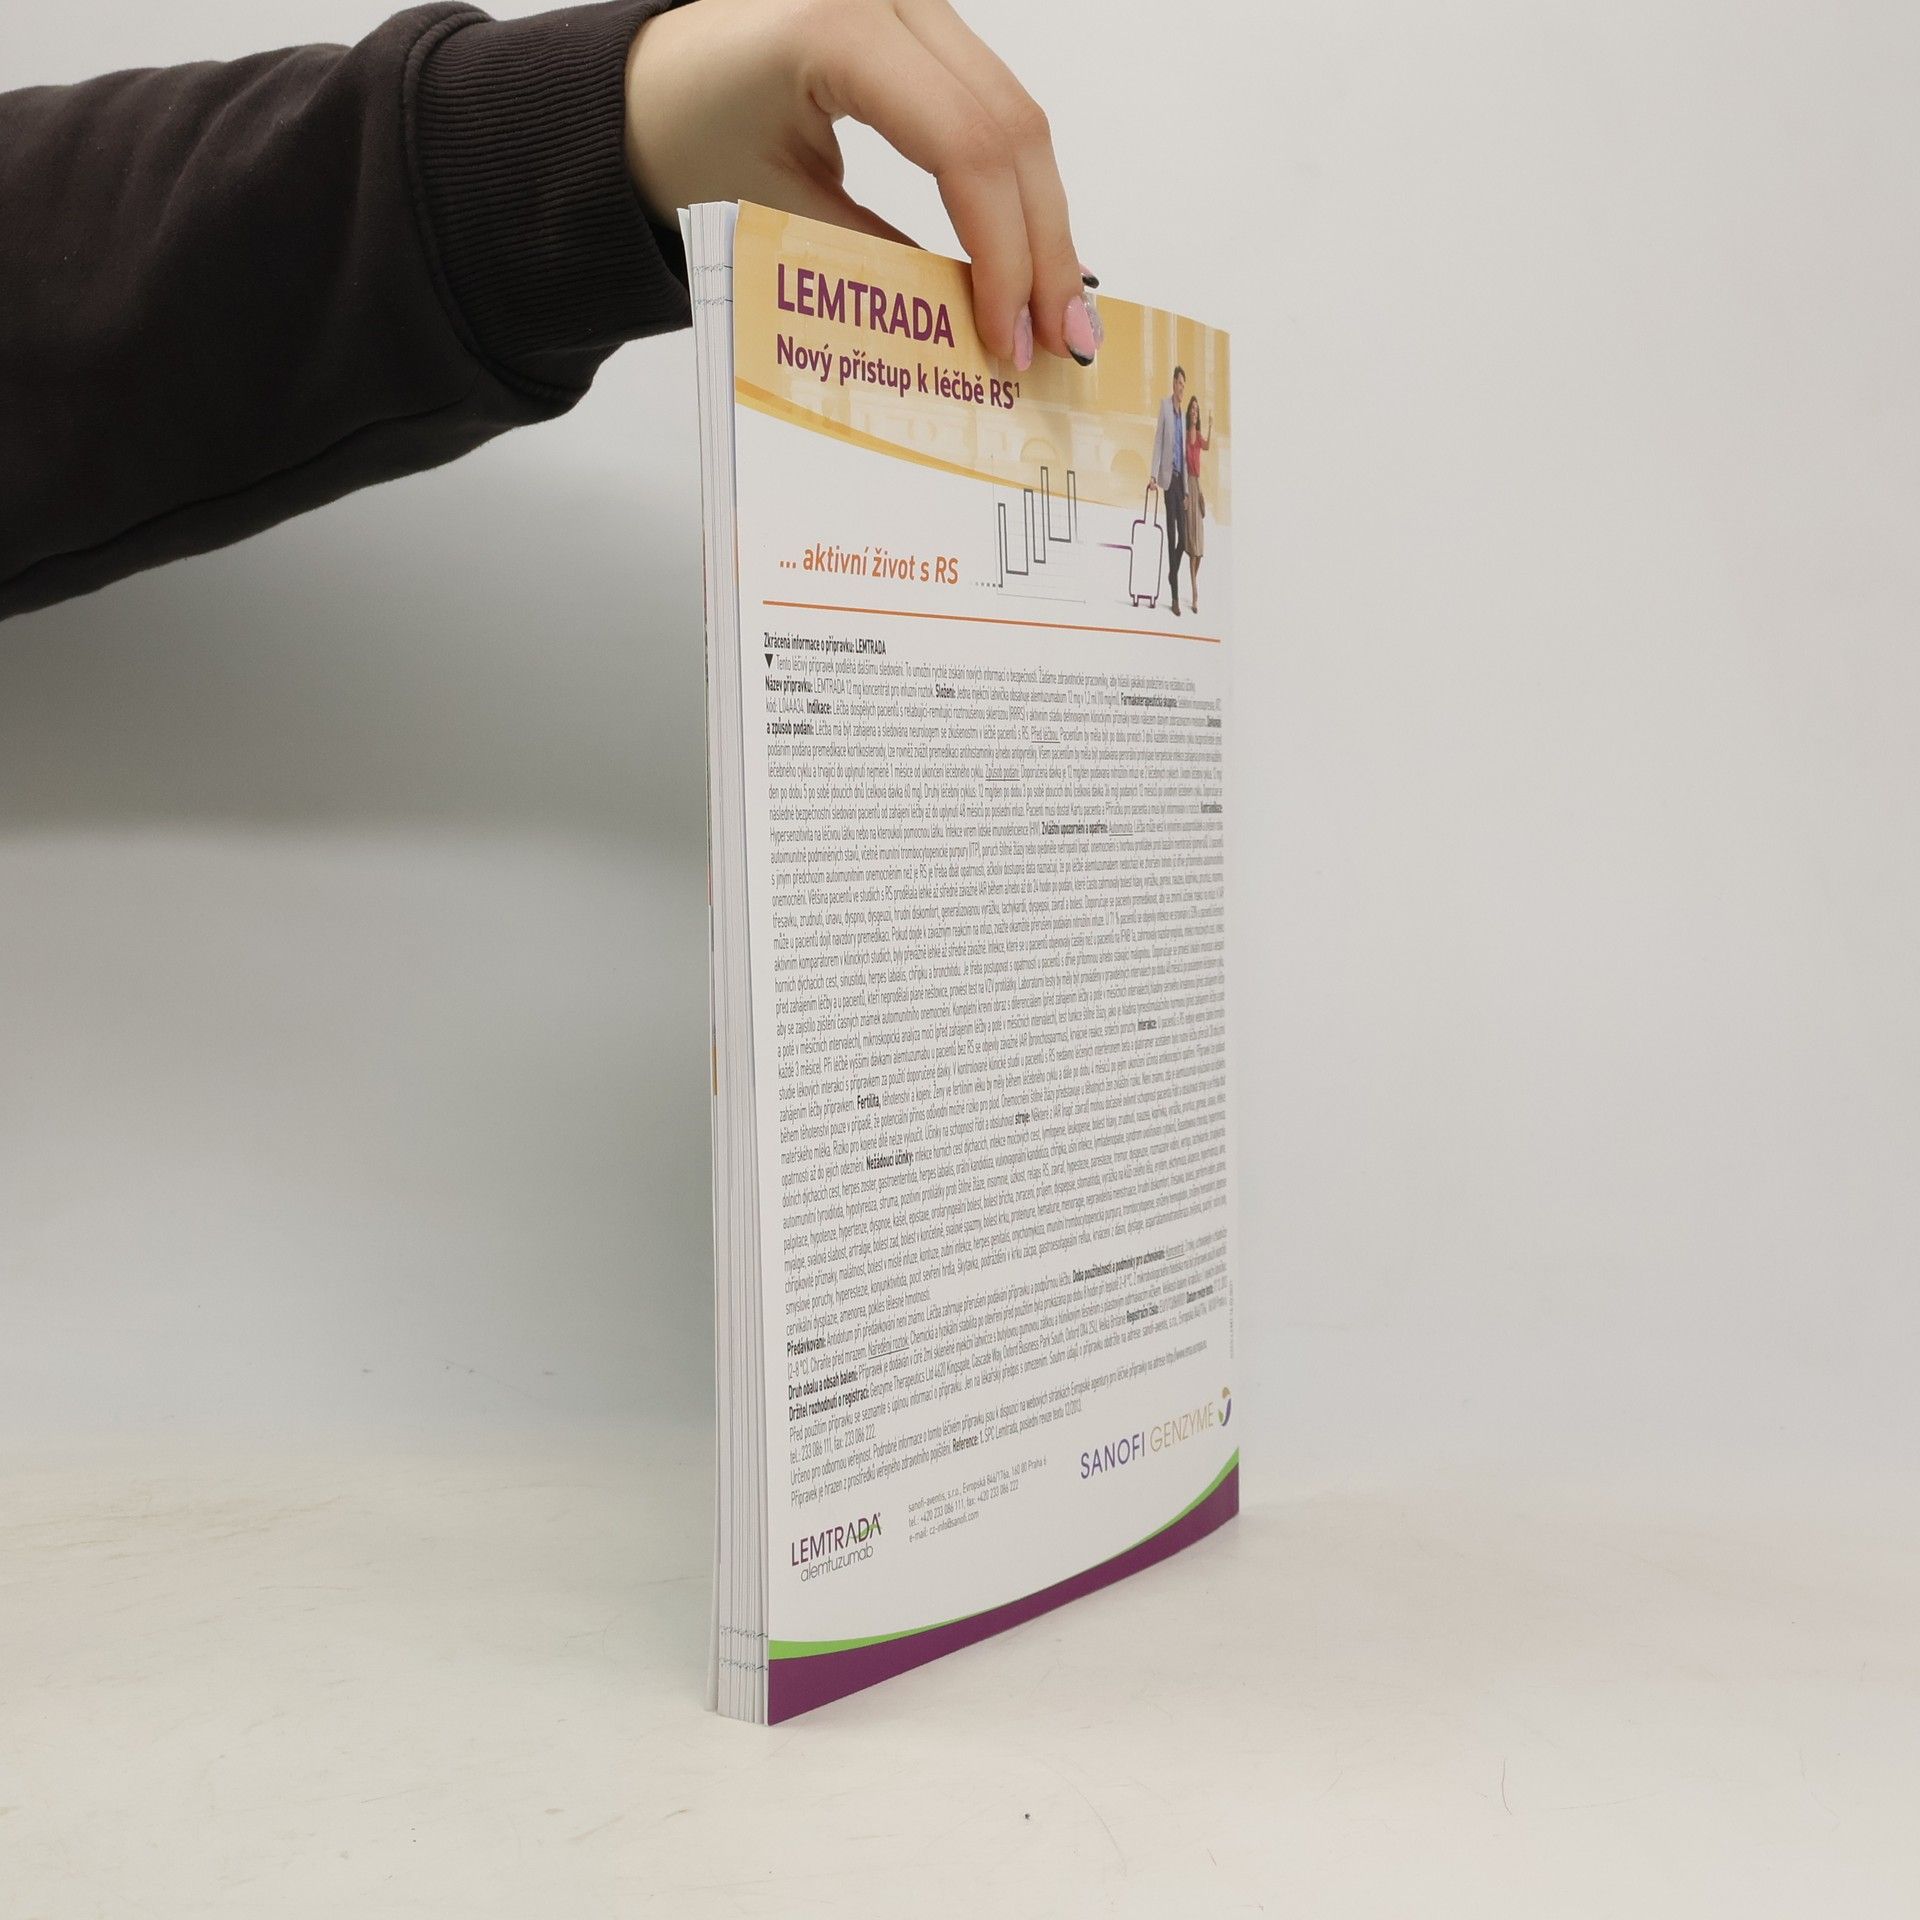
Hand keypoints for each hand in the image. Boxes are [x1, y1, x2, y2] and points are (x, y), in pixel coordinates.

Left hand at [624, 0, 1089, 366]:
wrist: (648, 89)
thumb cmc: (687, 142)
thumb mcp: (775, 217)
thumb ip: (878, 271)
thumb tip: (971, 338)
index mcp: (834, 26)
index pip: (963, 145)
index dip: (1002, 252)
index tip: (1007, 339)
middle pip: (1011, 127)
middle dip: (1045, 248)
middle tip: (1062, 342)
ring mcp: (916, 2)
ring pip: (1020, 118)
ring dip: (1046, 226)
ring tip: (1056, 317)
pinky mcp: (928, 25)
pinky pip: (997, 109)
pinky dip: (1019, 192)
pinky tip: (1032, 262)